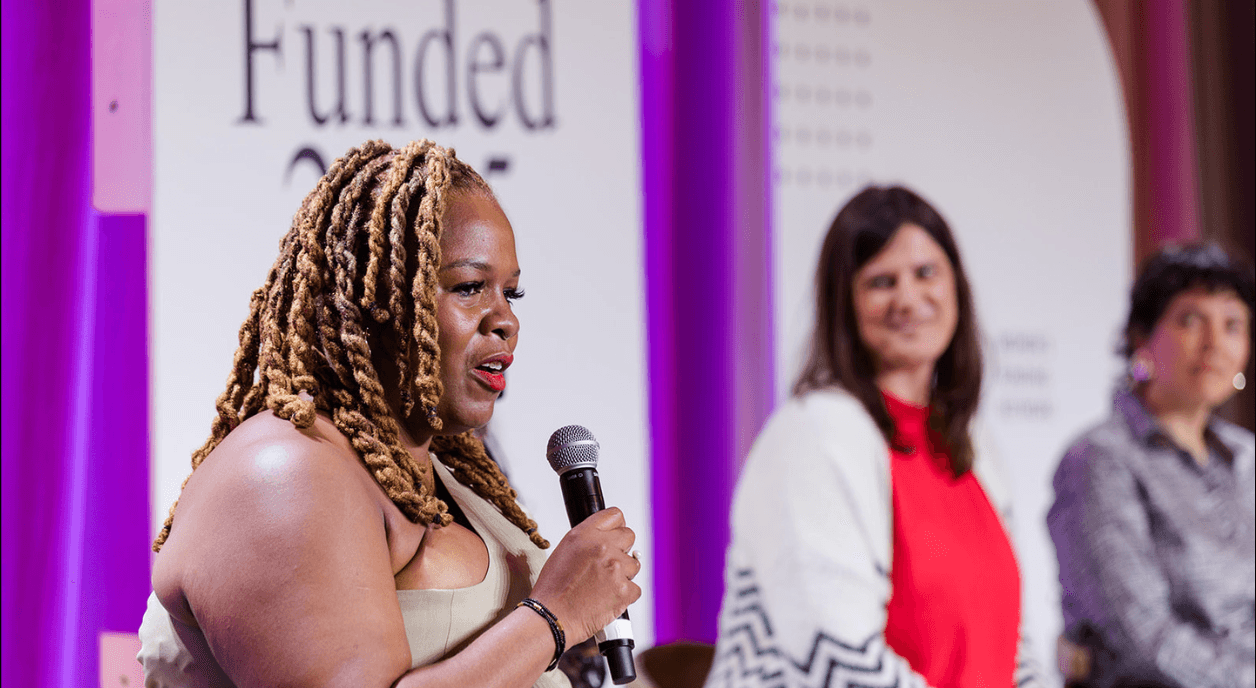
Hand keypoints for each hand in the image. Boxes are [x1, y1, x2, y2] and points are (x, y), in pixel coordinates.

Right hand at [529, 508, 641, 646]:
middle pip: (629, 536)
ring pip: (634, 564)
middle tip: (607, 565)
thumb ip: (588, 538)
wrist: (552, 617)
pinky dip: (625, 595)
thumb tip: (607, 535)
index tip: (615, 535)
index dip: (616, 527)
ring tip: (603, 584)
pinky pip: (635, 588)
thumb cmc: (553, 589)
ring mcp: (615, 569)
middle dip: (621, 549)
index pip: (615, 515)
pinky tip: (607, 597)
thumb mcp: (564, 550)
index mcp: (585, 535)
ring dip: (623, 574)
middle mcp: (602, 548)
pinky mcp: (624, 591)